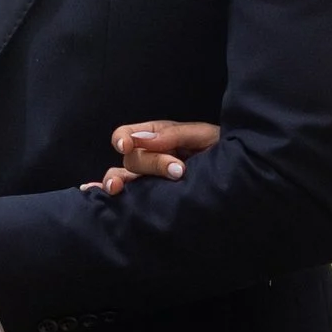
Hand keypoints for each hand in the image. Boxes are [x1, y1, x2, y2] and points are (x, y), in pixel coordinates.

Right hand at [88, 118, 219, 194]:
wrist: (235, 176)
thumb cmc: (221, 150)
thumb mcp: (204, 136)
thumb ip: (175, 135)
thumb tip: (147, 139)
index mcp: (158, 136)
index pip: (128, 134)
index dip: (123, 139)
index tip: (127, 145)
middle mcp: (149, 156)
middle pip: (132, 158)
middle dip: (152, 164)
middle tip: (179, 171)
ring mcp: (150, 178)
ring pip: (124, 177)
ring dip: (118, 181)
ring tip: (117, 189)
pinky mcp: (153, 196)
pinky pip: (129, 196)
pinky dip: (109, 195)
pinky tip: (96, 194)